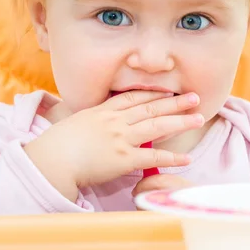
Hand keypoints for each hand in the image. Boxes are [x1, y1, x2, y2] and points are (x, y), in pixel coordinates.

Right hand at [23, 91, 203, 201]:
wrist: (51, 159)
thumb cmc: (57, 144)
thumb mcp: (75, 123)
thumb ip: (91, 121)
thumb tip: (96, 124)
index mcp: (103, 111)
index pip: (133, 98)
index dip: (153, 93)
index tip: (167, 89)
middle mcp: (116, 121)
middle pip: (151, 107)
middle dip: (174, 101)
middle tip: (195, 97)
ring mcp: (121, 139)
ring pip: (157, 126)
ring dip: (180, 121)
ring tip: (199, 117)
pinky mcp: (124, 159)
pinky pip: (153, 158)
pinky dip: (172, 158)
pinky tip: (186, 159)